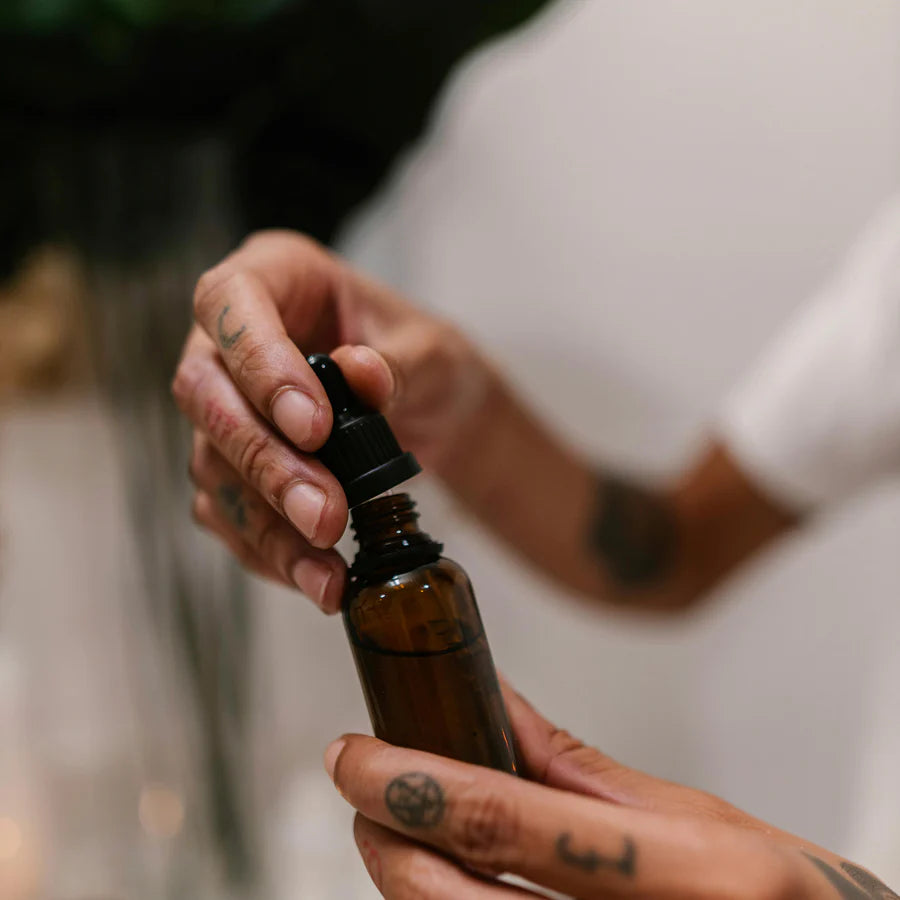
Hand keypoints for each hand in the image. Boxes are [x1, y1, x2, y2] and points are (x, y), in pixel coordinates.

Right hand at [172, 231, 493, 611]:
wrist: (431, 410)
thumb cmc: (425, 360)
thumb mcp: (433, 352)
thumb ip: (400, 363)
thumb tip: (361, 375)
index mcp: (272, 277)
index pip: (230, 302)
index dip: (259, 364)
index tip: (315, 426)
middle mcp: (227, 342)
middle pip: (207, 395)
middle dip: (266, 463)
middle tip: (326, 514)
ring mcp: (222, 407)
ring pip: (212, 466)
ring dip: (267, 525)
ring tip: (325, 571)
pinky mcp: (228, 467)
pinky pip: (227, 512)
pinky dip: (267, 550)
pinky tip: (312, 575)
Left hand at [324, 685, 895, 898]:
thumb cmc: (786, 898)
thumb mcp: (699, 818)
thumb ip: (579, 771)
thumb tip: (491, 702)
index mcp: (687, 873)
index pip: (506, 821)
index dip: (410, 783)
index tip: (355, 755)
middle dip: (384, 842)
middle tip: (363, 793)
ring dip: (405, 882)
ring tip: (397, 831)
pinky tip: (448, 880)